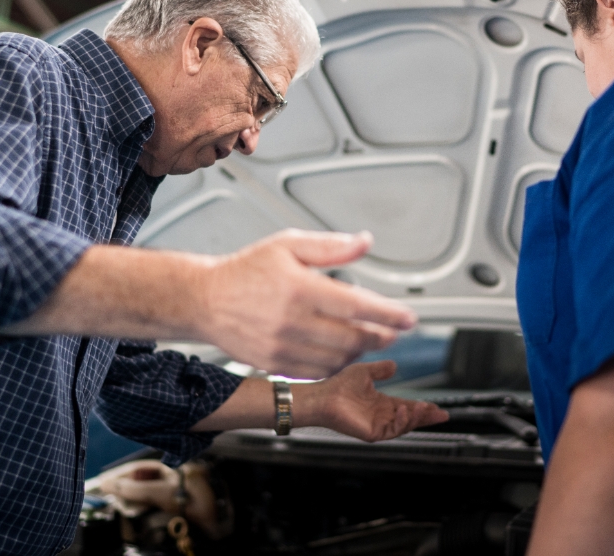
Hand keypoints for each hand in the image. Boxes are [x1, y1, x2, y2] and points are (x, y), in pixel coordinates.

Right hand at [193, 230, 417, 378]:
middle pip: (352, 337)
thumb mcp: (288, 244)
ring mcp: (283, 346)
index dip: (388, 313)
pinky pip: (317, 371)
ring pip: (338, 358)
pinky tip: (342, 352)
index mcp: (299, 287)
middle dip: (381, 336)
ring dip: (360, 351)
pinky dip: (337, 365)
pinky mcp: (275, 364)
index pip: (356, 305)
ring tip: (367, 339)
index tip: (408, 318)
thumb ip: (330, 246)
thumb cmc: (246, 270)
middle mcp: (292, 320)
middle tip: (392, 331)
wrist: (205, 299)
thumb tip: (364, 242)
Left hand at [298, 361, 449, 441]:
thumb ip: (380, 369)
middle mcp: (381, 416)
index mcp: (381, 403)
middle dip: (426, 417)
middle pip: (410, 419)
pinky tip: (405, 411)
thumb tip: (395, 365)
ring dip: (416, 418)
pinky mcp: (371, 432)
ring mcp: (377, 425)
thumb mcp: (365, 372)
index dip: (422, 408)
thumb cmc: (338, 385)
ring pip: (404, 426)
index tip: (437, 407)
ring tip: (424, 408)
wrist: (324, 396)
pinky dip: (401, 422)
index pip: (407, 407)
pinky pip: (392, 431)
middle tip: (442, 415)